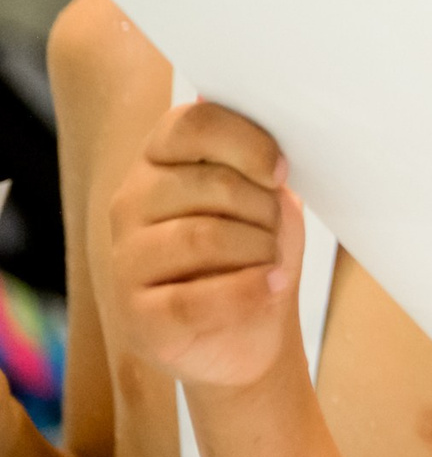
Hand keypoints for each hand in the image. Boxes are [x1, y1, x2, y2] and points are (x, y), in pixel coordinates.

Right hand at [106, 103, 304, 387]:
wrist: (250, 333)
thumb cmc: (256, 254)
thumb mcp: (267, 199)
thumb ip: (257, 162)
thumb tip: (243, 123)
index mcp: (159, 162)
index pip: (192, 125)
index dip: (246, 144)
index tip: (280, 173)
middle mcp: (130, 204)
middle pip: (211, 184)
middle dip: (264, 210)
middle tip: (275, 234)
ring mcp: (125, 260)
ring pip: (206, 237)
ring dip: (259, 251)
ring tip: (270, 264)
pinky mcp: (136, 316)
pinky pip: (196, 297)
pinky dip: (248, 292)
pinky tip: (272, 288)